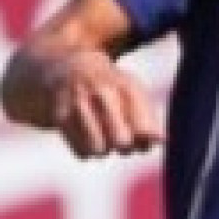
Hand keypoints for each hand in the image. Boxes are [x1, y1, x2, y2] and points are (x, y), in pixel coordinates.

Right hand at [47, 49, 164, 158]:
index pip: (145, 130)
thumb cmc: (106, 86)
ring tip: (103, 140)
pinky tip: (86, 139)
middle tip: (121, 141)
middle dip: (125, 148)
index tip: (141, 137)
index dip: (145, 141)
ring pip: (99, 150)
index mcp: (127, 86)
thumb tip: (160, 141)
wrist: (60, 65)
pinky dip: (87, 152)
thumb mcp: (130, 92)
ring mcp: (78, 102)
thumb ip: (148, 117)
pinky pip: (82, 152)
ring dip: (104, 151)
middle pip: (122, 142)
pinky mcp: (58, 116)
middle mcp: (102, 91)